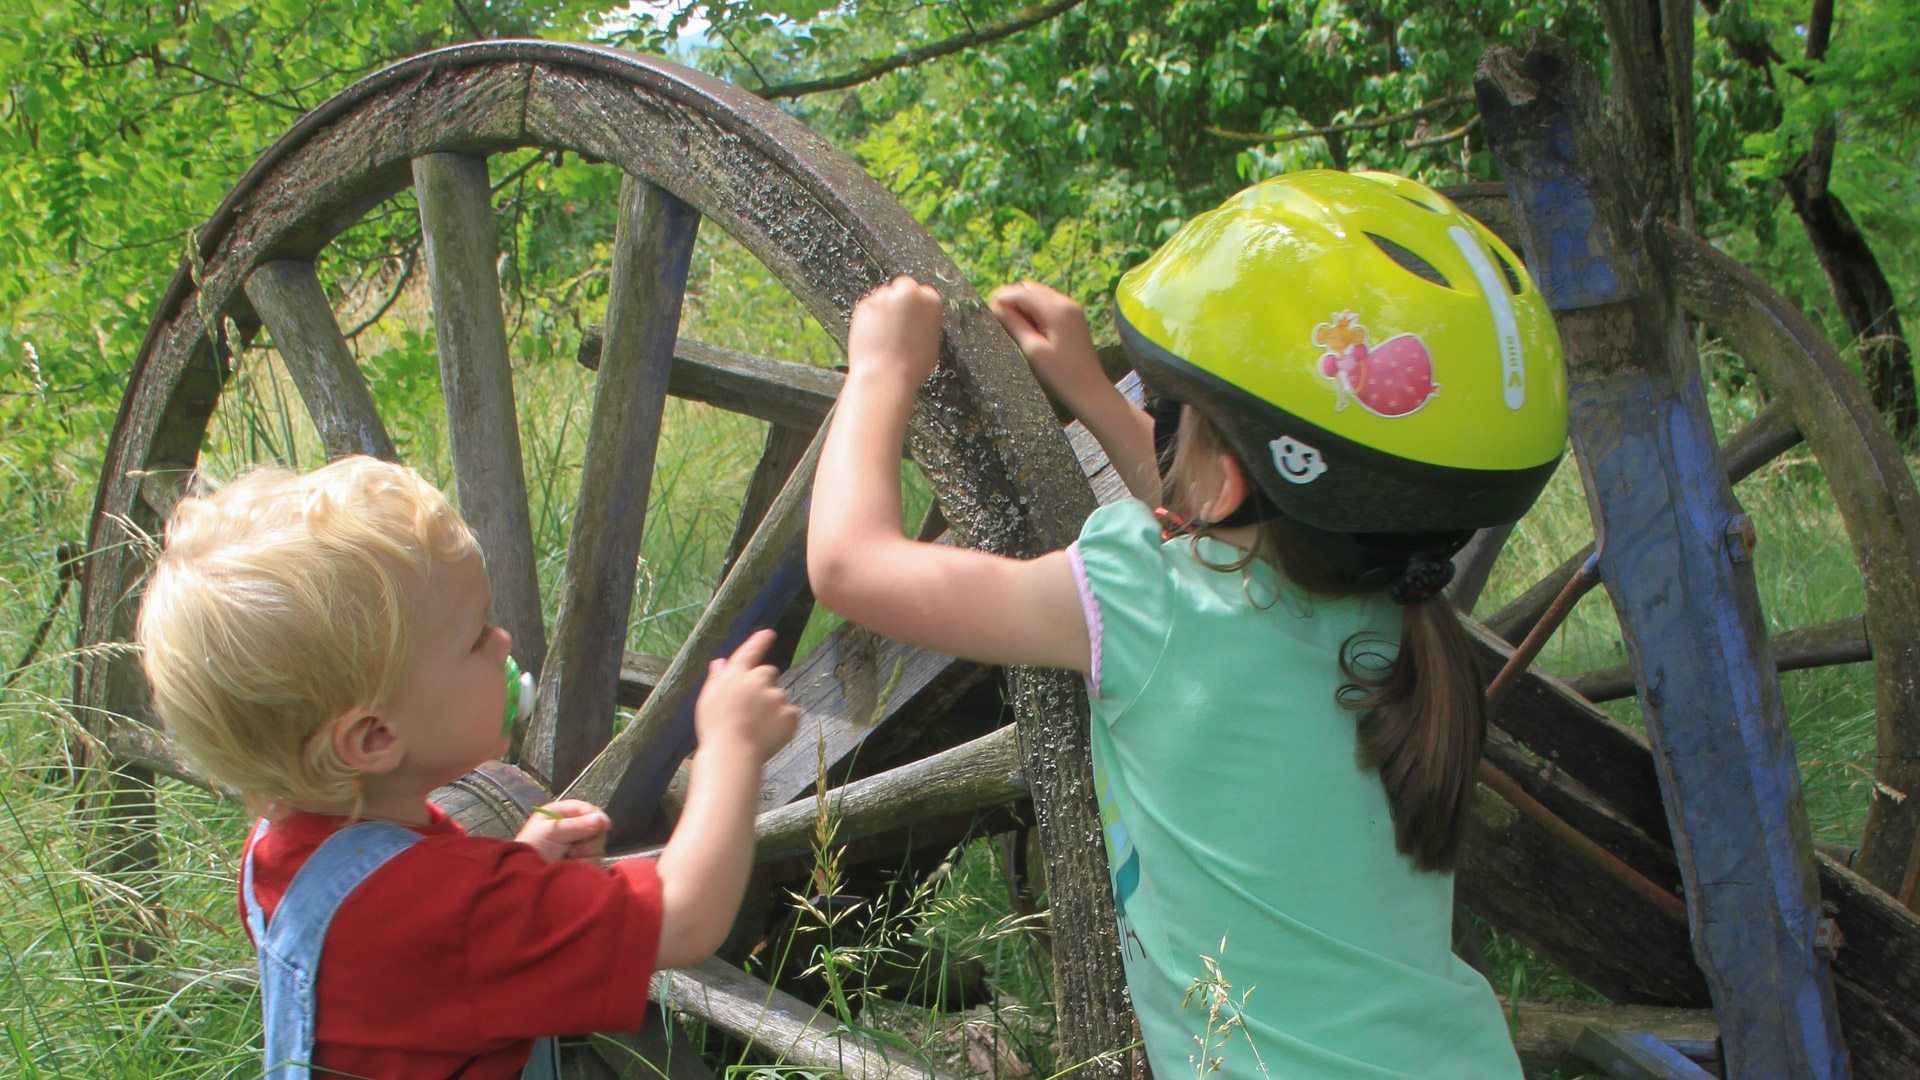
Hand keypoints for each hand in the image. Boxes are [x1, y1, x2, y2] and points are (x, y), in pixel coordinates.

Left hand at [514, 799, 610, 862]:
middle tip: (574, 846)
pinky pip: (595, 859)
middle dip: (588, 838)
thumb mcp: (551, 832)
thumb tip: (598, 820)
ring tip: (570, 856)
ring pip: (597, 844)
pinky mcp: (582, 860)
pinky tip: (573, 864)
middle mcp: (572, 827)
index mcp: (561, 813)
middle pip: (596, 827)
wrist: (526, 877)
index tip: (604, 825)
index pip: (586, 809)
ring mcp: (578, 845)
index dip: (596, 816)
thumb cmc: (530, 850)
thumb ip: (575, 825)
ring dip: (586, 852)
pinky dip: (586, 863)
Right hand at [695, 629, 799, 765]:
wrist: (732, 753)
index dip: (760, 641)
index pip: (750, 651)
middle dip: (764, 684)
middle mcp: (758, 680)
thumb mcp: (708, 699)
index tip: (769, 633)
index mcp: (736, 674)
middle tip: (752, 708)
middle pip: (769, 673)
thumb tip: (720, 662)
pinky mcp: (790, 714)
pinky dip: (782, 723)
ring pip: (779, 696)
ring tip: (756, 728)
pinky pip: (790, 714)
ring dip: (772, 707)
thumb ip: (717, 678)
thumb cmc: (715, 729)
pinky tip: (767, 735)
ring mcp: (776, 696)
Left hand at [846, 276, 942, 387]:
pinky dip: (869, 318)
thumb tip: (920, 319)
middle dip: (899, 300)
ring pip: (883, 296)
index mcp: (931, 301)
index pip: (923, 292)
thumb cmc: (911, 367)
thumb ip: (926, 323)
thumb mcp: (931, 343)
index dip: (916, 306)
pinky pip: (868, 307)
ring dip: (883, 309)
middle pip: (903, 287)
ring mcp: (884, 298)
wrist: (885, 376)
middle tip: (896, 322)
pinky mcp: (864, 305)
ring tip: (885, 335)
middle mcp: (909, 294)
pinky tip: (873, 336)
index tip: (911, 316)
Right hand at [988, 281, 1103, 405]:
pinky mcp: (1073, 317)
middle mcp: (1066, 303)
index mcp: (1056, 310)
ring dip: (1022, 303)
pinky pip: (1047, 304)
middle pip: (1030, 288)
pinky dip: (1034, 309)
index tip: (987, 310)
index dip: (1002, 298)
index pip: (1022, 292)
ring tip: (1010, 324)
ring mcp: (1071, 308)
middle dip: (1011, 298)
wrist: (1089, 389)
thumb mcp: (1032, 350)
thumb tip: (997, 307)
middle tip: (997, 317)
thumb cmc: (1060, 374)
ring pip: (1038, 294)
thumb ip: (1014, 325)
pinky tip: (1027, 326)